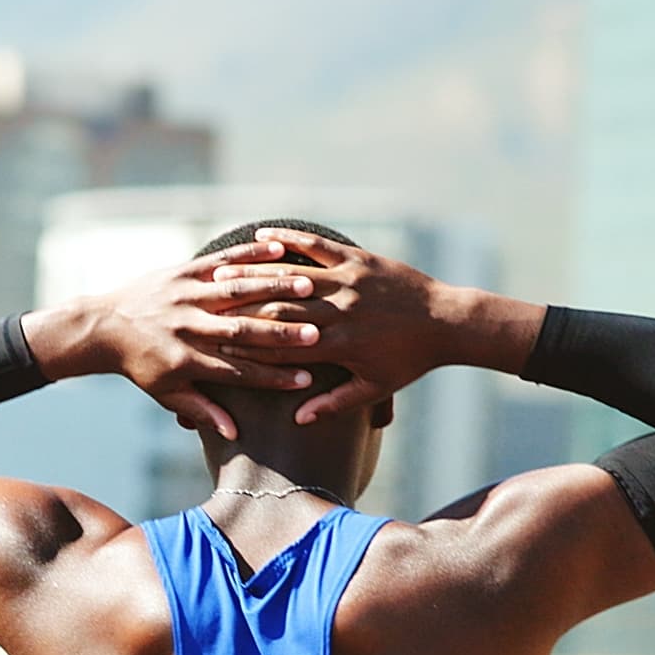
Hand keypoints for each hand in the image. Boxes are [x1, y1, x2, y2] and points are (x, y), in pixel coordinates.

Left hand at [29, 241, 325, 439]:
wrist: (104, 326)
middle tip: (316, 333)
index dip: (271, 377)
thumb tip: (235, 434)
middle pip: (241, 330)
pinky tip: (278, 249)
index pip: (237, 371)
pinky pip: (221, 259)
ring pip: (235, 291)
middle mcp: (189, 326)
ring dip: (272, 288)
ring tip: (307, 287)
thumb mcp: (167, 393)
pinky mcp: (183, 271)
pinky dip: (249, 254)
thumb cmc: (141, 365)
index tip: (305, 381)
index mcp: (188, 359)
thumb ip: (202, 411)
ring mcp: (186, 295)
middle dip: (279, 332)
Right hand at [221, 229, 529, 425]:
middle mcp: (340, 312)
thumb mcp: (374, 387)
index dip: (250, 345)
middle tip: (206, 303)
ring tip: (222, 270)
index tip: (218, 344)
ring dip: (256, 272)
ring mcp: (349, 282)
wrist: (448, 322)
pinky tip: (264, 235)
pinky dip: (290, 239)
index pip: (284, 346)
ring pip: (293, 276)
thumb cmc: (409, 360)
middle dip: (242, 307)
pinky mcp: (359, 260)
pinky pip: (318, 246)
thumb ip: (335, 403)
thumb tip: (300, 419)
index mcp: (339, 346)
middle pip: (280, 309)